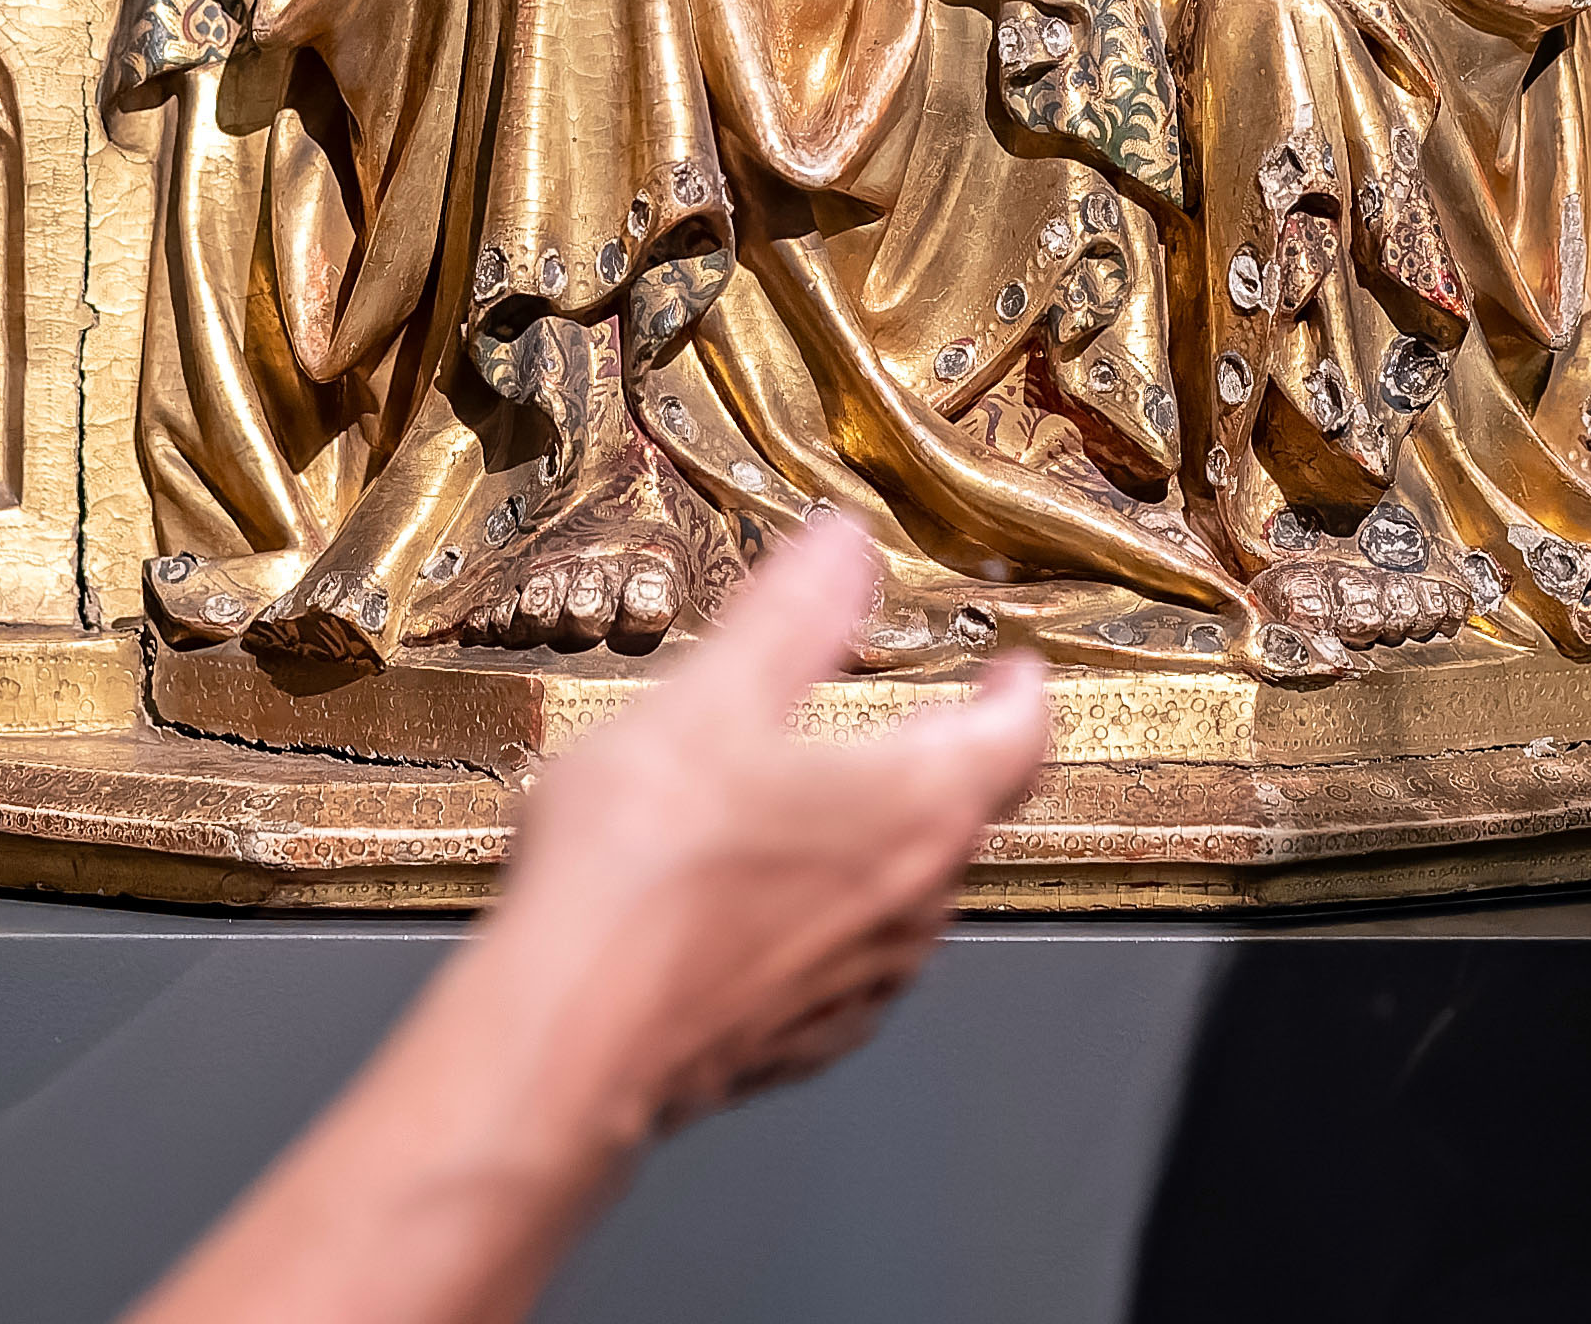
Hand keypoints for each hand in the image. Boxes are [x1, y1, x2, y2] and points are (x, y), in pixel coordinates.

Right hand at [114, 517, 1046, 1323]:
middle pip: (964, 815)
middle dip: (943, 757)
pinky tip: (753, 898)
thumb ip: (793, 611)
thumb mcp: (713, 695)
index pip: (1018, 737)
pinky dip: (819, 917)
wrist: (569, 1033)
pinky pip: (840, 964)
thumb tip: (842, 549)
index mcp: (915, 806)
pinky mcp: (798, 1040)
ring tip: (819, 798)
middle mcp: (910, 903)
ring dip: (876, 840)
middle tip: (918, 716)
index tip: (1015, 668)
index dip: (1021, 691)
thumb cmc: (642, 875)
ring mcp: (860, 983)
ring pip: (902, 894)